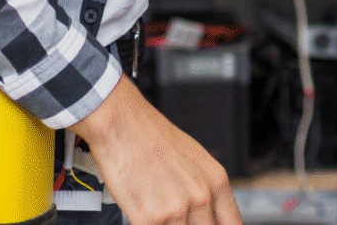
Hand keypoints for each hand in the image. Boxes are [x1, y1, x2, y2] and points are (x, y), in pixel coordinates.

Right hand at [70, 76, 239, 224]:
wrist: (120, 121)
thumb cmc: (150, 135)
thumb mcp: (192, 158)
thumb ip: (204, 189)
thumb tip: (206, 213)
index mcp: (216, 181)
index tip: (209, 224)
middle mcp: (201, 196)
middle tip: (175, 216)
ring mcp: (177, 209)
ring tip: (156, 209)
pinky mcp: (151, 219)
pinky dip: (145, 224)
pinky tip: (142, 213)